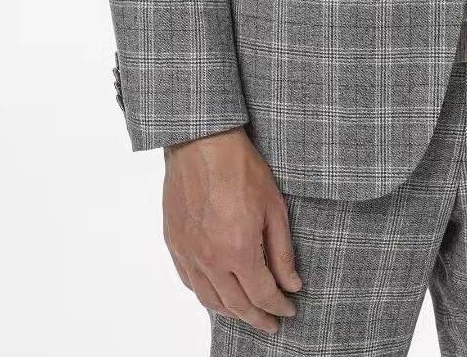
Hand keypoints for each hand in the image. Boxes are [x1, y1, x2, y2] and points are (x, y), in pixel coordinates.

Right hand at [162, 127, 302, 332]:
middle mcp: (210, 260)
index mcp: (238, 251)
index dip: (278, 306)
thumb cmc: (240, 168)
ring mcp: (189, 254)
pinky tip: (217, 294)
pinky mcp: (174, 244)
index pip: (262, 294)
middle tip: (272, 323)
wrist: (201, 143)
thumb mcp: (273, 207)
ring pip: (210, 300)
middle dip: (257, 318)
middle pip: (236, 305)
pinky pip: (190, 282)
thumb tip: (291, 284)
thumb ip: (282, 251)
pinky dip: (206, 295)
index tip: (289, 310)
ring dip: (231, 312)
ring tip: (248, 313)